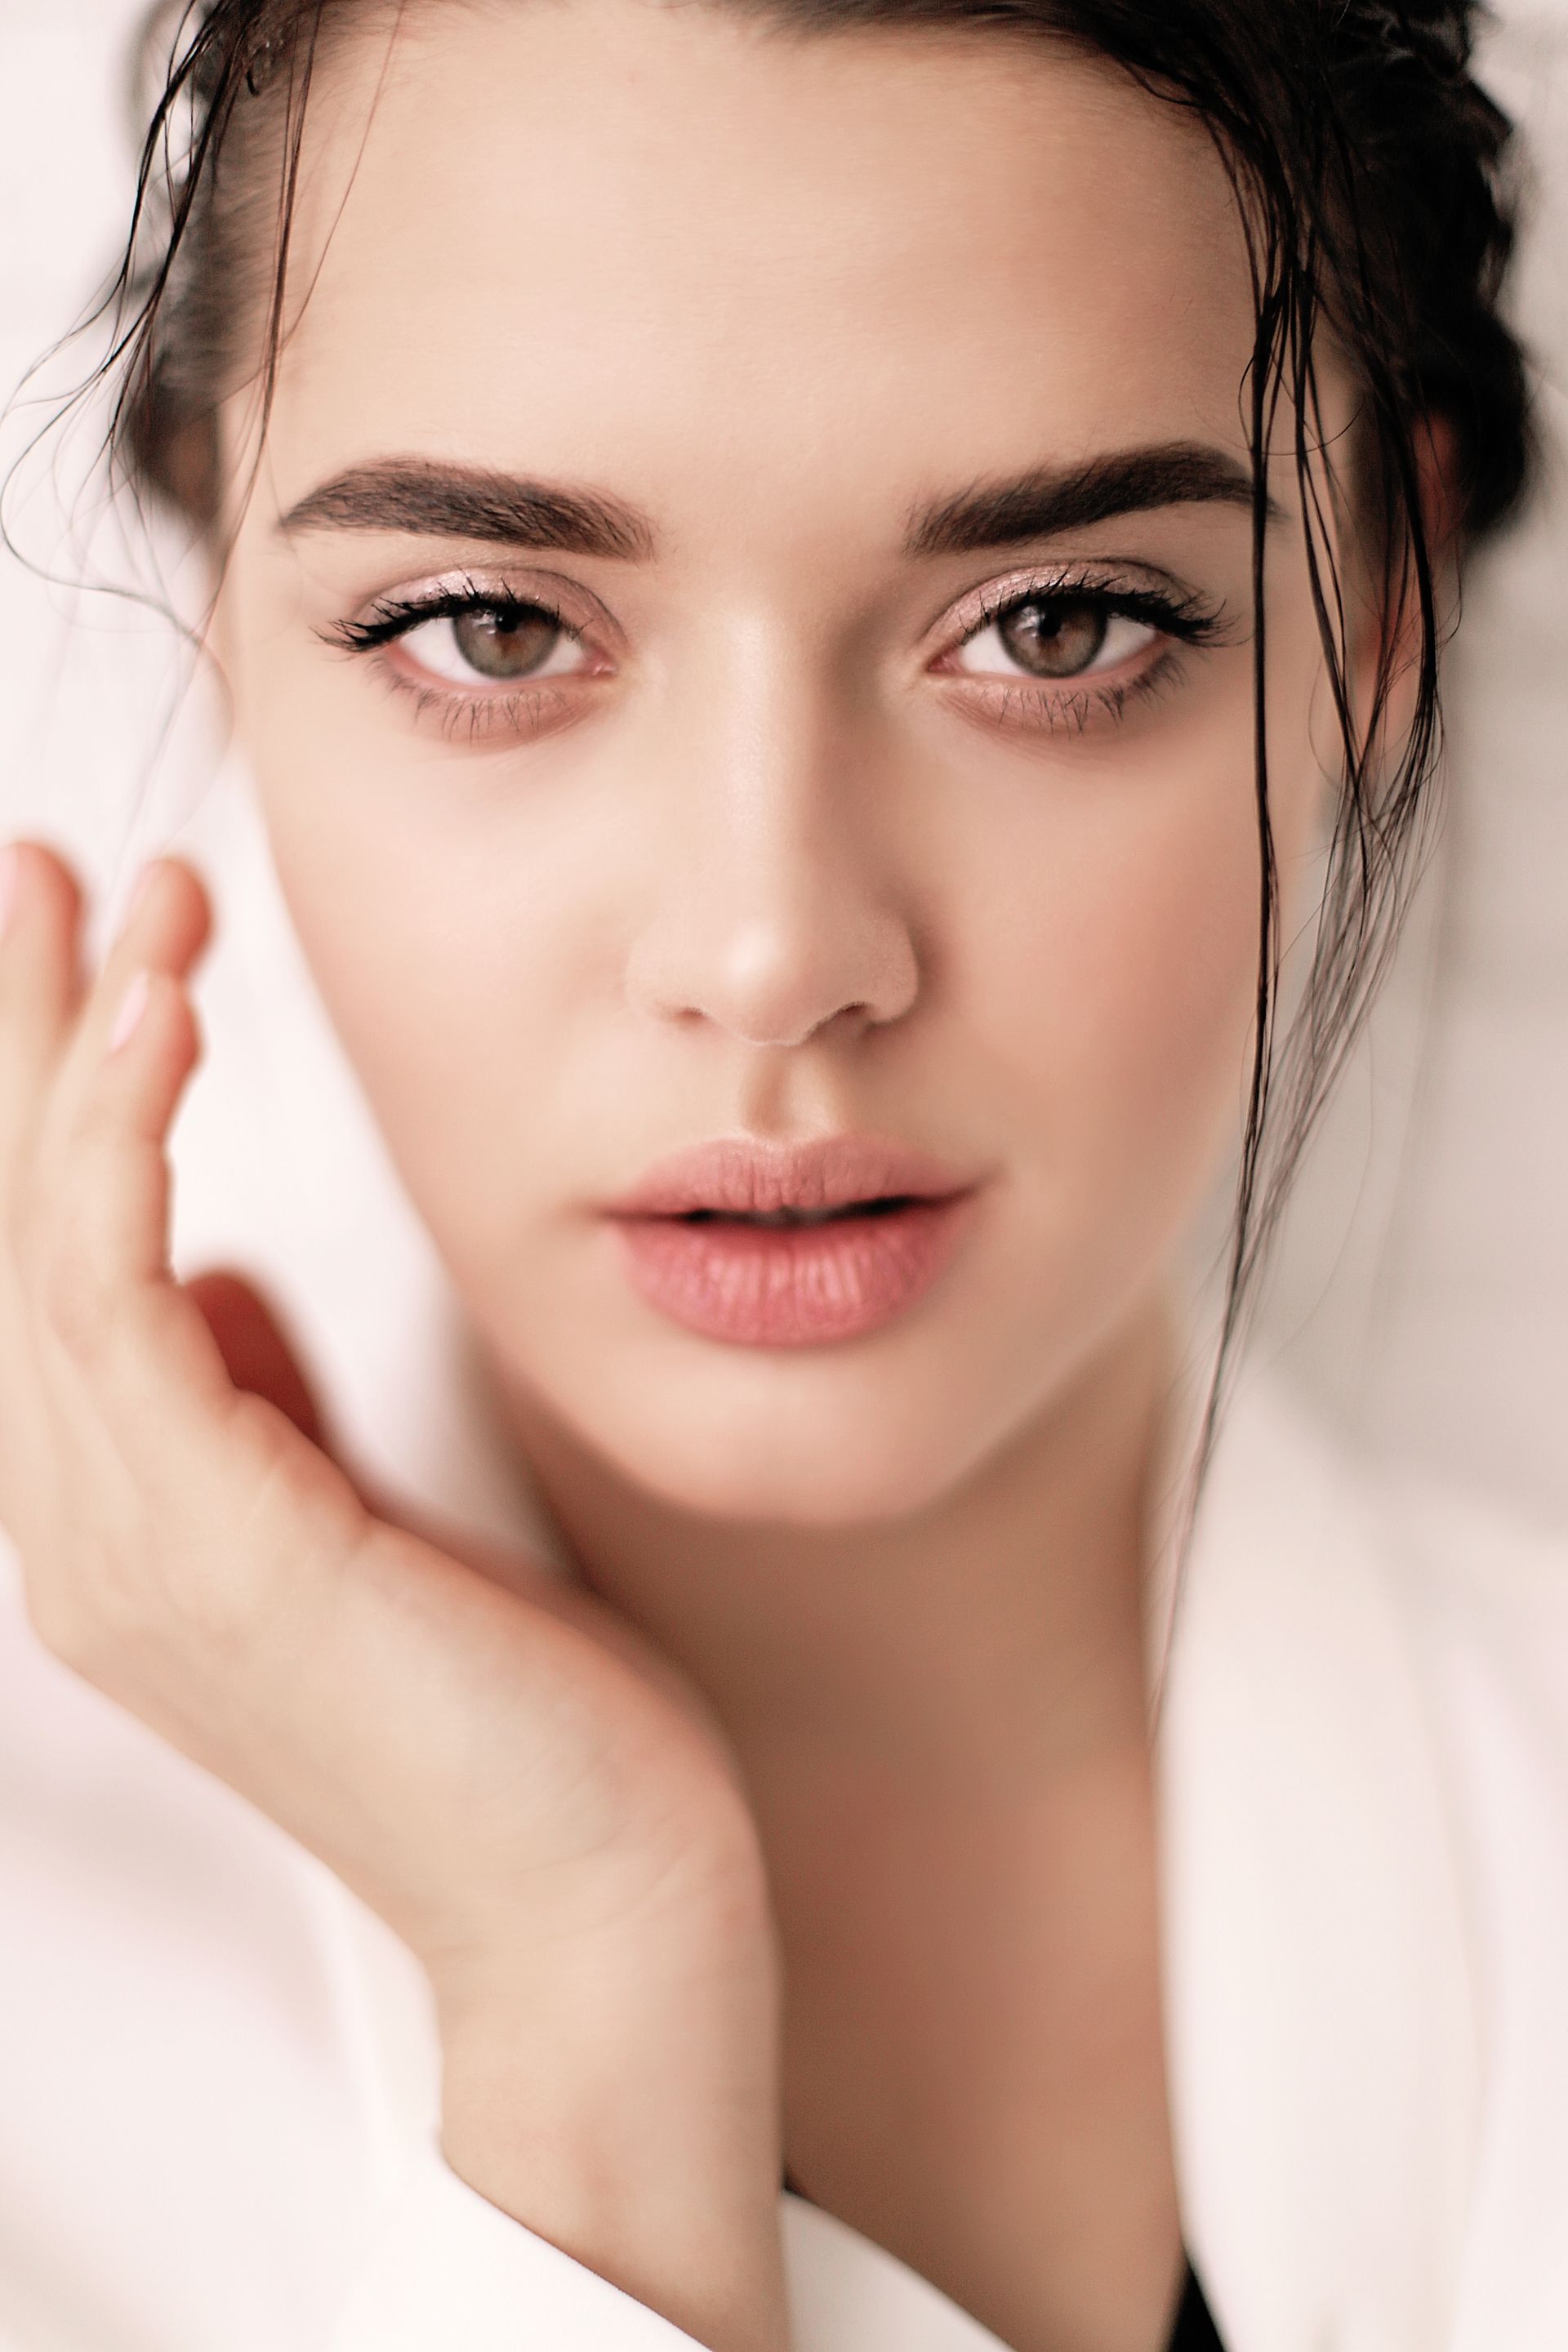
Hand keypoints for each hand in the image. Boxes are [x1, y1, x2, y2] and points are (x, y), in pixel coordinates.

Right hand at [0, 841, 788, 2351]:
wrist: (602, 1907)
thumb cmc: (524, 1714)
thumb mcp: (368, 1517)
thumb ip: (264, 1410)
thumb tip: (216, 1284)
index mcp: (136, 1518)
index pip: (64, 1257)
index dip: (61, 1089)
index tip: (100, 943)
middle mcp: (91, 1530)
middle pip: (22, 1228)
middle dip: (35, 1033)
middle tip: (51, 868)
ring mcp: (125, 1548)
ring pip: (49, 1242)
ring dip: (80, 1052)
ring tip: (130, 903)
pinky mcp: (204, 1548)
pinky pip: (118, 1303)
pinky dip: (122, 1151)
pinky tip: (164, 1028)